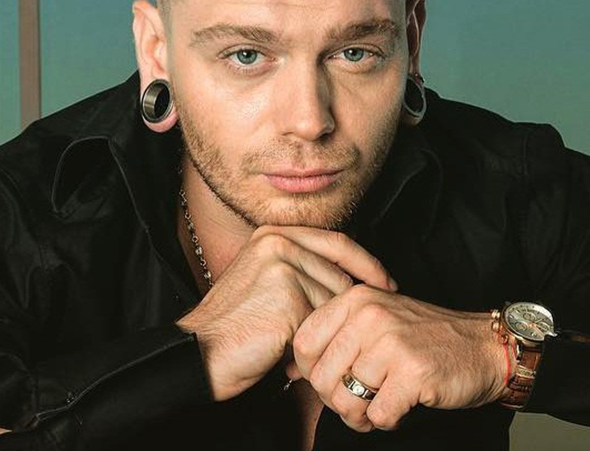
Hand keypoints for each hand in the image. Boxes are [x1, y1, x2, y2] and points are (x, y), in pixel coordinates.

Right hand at [176, 226, 395, 401]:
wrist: (201, 354)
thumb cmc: (237, 328)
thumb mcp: (270, 284)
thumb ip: (306, 271)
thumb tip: (359, 279)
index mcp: (274, 234)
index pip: (338, 243)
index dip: (367, 265)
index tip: (387, 285)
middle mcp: (278, 241)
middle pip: (340, 278)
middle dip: (335, 315)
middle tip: (312, 339)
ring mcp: (282, 264)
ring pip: (335, 303)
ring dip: (321, 332)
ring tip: (289, 346)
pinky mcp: (288, 292)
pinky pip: (324, 322)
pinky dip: (312, 344)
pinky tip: (286, 355)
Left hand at [291, 286, 509, 431]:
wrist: (484, 347)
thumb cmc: (426, 338)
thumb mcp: (376, 321)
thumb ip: (336, 337)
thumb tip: (291, 368)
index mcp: (357, 300)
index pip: (304, 343)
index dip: (312, 372)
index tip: (334, 379)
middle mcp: (371, 316)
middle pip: (323, 378)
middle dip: (338, 401)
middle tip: (362, 401)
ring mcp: (392, 344)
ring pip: (348, 400)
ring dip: (363, 415)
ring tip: (381, 406)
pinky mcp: (413, 373)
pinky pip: (378, 415)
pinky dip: (388, 420)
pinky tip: (402, 407)